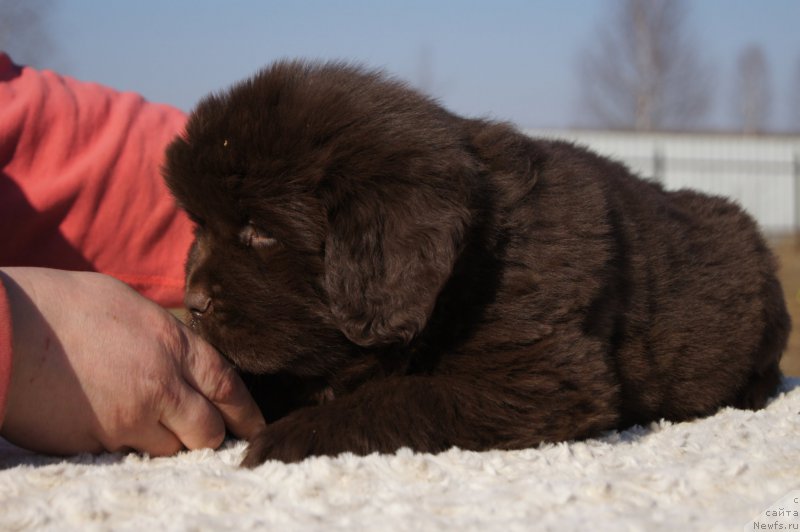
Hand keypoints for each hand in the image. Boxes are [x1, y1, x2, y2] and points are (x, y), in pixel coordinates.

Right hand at [0, 267, 265, 455]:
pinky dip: (128, 447)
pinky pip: (128, 454)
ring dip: (166, 442)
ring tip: (145, 422)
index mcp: (173, 343)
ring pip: (170, 448)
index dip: (246, 411)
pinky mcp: (100, 441)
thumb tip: (182, 351)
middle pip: (208, 430)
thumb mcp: (127, 304)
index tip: (254, 427)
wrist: (5, 330)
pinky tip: (110, 424)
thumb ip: (164, 334)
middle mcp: (162, 382)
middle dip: (210, 437)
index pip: (228, 384)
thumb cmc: (59, 306)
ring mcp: (132, 416)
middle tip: (208, 438)